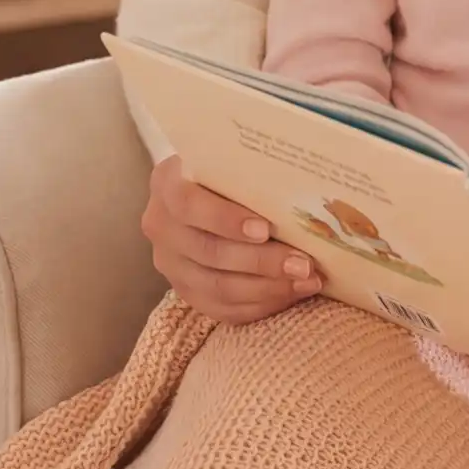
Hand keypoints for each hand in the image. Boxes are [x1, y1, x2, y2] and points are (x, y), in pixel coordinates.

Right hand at [139, 155, 320, 322]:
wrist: (210, 191)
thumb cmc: (231, 170)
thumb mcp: (233, 158)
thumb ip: (255, 168)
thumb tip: (306, 179)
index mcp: (167, 184)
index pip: (189, 205)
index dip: (225, 220)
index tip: (265, 229)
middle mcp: (161, 226)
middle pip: (209, 252)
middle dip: (261, 261)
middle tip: (304, 263)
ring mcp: (171, 264)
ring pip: (218, 287)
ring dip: (268, 288)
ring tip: (307, 280)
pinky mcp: (187, 292)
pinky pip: (223, 309)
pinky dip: (261, 304)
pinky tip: (292, 294)